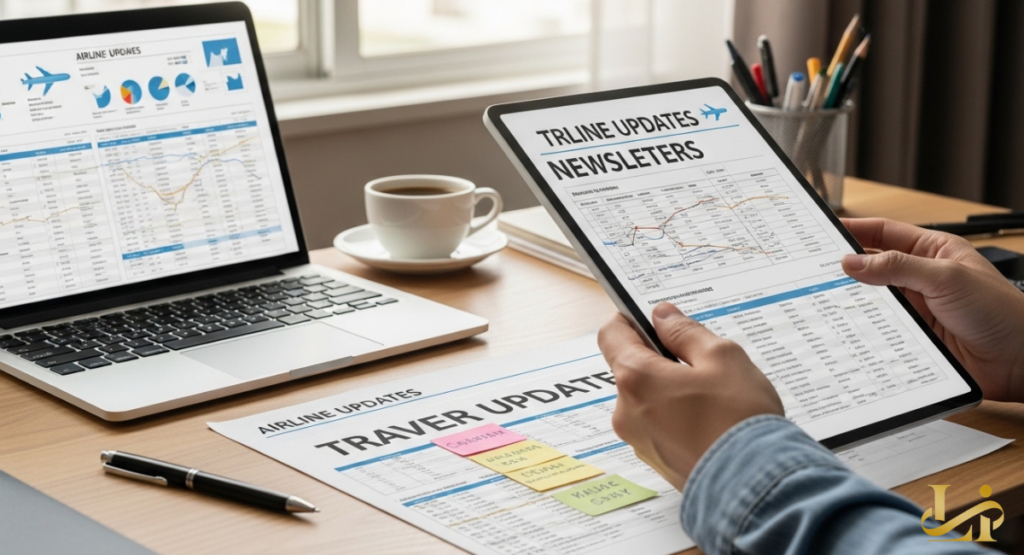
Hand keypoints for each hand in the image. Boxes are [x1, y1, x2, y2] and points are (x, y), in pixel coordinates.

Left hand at [598, 303, 782, 489]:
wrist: (755, 486)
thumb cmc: (740, 421)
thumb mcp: (722, 357)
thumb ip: (685, 332)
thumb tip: (663, 317)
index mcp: (636, 378)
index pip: (611, 334)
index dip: (631, 320)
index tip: (653, 320)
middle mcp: (626, 411)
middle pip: (632, 369)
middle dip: (661, 361)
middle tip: (701, 365)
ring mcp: (639, 440)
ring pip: (648, 399)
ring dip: (671, 391)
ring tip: (713, 399)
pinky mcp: (656, 460)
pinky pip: (659, 426)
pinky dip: (678, 418)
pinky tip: (710, 423)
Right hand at [841, 218, 1023, 401]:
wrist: (1020, 361)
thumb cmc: (1001, 312)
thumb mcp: (947, 278)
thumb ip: (898, 267)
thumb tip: (855, 261)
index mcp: (933, 251)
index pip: (884, 233)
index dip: (854, 230)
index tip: (824, 232)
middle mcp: (921, 278)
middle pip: (873, 267)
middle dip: (846, 268)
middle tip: (815, 269)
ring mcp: (916, 308)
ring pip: (873, 300)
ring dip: (854, 301)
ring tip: (826, 298)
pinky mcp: (913, 336)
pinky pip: (880, 329)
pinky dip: (863, 329)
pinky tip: (849, 328)